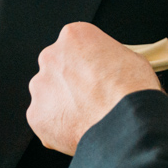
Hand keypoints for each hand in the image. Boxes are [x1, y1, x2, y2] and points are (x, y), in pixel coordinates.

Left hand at [28, 22, 162, 155]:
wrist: (123, 124)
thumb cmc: (131, 90)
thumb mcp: (131, 58)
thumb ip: (109, 58)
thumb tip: (109, 68)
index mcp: (73, 36)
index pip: (75, 46)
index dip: (87, 63)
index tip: (95, 75)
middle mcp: (50, 57)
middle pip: (57, 69)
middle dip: (70, 83)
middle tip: (91, 98)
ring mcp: (40, 86)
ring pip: (48, 95)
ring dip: (62, 104)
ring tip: (87, 117)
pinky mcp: (36, 114)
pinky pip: (45, 120)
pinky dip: (58, 127)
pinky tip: (79, 130)